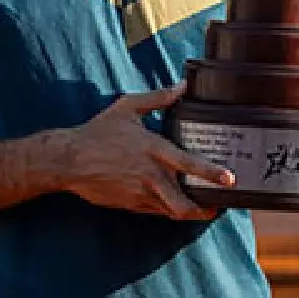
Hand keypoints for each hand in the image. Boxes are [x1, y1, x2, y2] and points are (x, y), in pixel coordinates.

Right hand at [58, 83, 233, 220]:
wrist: (69, 160)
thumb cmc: (98, 132)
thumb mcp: (128, 107)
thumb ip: (159, 98)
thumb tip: (183, 85)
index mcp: (153, 149)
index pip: (188, 164)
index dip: (211, 173)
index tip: (229, 179)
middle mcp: (150, 175)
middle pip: (184, 203)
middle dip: (206, 209)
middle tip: (220, 205)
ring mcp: (141, 193)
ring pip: (173, 211)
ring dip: (191, 212)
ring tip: (205, 208)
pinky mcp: (132, 205)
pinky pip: (158, 212)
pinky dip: (170, 210)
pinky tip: (177, 203)